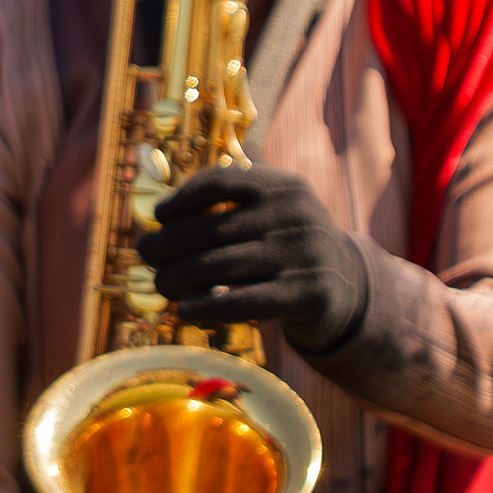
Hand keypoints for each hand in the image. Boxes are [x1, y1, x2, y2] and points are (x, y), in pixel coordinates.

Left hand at [134, 166, 374, 357]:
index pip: (220, 181)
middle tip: (146, 256)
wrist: (346, 287)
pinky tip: (185, 311)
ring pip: (220, 266)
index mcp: (283, 185)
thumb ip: (229, 201)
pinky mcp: (307, 293)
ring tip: (160, 284)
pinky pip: (244, 301)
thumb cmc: (287, 246)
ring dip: (178, 278)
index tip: (159, 216)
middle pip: (211, 228)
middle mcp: (295, 214)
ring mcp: (303, 254)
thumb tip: (160, 213)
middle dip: (168, 244)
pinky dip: (207, 307)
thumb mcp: (271, 210)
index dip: (182, 198)